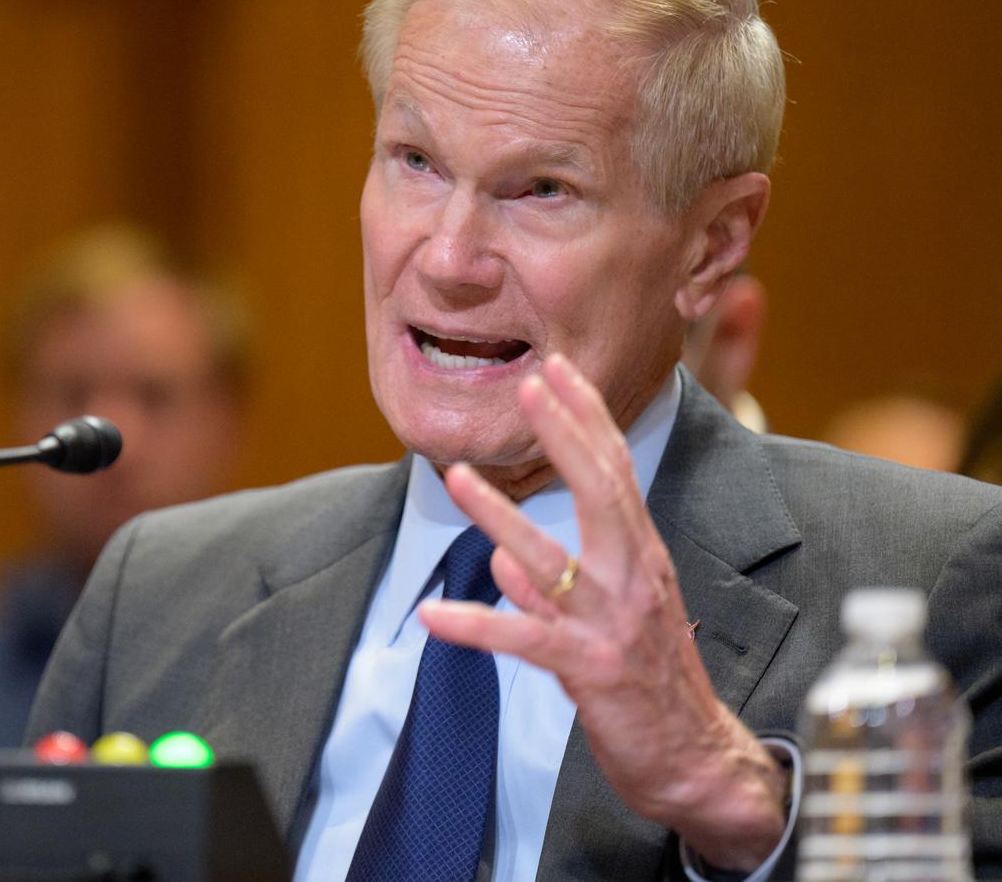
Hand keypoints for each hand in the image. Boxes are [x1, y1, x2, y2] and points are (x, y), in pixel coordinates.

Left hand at [420, 354, 786, 870]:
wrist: (699, 762)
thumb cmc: (655, 683)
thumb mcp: (615, 620)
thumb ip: (560, 586)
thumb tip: (506, 564)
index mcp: (641, 556)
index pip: (615, 471)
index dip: (587, 417)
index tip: (558, 371)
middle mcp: (633, 577)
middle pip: (600, 491)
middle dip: (564, 433)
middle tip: (529, 384)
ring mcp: (612, 622)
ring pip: (551, 559)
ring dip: (498, 517)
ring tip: (456, 478)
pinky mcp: (591, 669)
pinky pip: (526, 641)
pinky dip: (478, 626)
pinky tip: (434, 616)